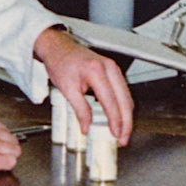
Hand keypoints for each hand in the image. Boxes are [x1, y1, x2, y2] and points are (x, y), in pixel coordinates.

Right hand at [0, 109, 21, 176]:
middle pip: (11, 138)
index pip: (2, 127)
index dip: (1, 137)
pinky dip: (8, 164)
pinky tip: (2, 166)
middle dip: (8, 146)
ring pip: (14, 150)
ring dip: (10, 155)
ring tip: (4, 160)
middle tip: (4, 152)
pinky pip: (10, 162)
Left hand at [34, 26, 134, 143]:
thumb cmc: (60, 62)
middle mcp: (109, 68)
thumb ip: (79, 109)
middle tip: (123, 138)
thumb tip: (86, 126)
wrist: (58, 47)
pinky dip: (123, 107)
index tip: (116, 133)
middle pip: (125, 100)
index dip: (115, 120)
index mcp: (96, 71)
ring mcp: (113, 68)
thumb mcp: (66, 88)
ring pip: (127, 97)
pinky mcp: (113, 71)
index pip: (111, 101)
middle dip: (126, 122)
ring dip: (126, 116)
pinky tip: (120, 118)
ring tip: (122, 132)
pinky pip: (123, 92)